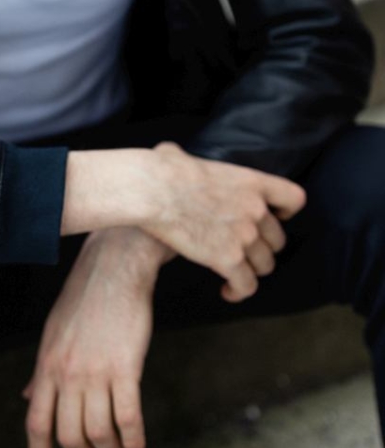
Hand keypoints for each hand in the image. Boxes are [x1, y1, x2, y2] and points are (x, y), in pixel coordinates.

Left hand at [21, 227, 170, 447]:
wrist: (114, 266)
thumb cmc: (85, 298)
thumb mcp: (53, 333)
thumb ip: (42, 371)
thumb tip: (28, 398)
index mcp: (47, 364)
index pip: (36, 421)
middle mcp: (66, 372)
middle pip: (68, 434)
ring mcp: (95, 370)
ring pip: (98, 431)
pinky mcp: (125, 367)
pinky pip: (128, 417)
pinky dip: (132, 441)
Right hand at [140, 142, 305, 301]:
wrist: (154, 191)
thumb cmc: (163, 170)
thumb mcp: (186, 156)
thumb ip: (191, 161)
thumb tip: (171, 156)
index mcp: (251, 182)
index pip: (293, 198)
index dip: (286, 212)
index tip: (275, 218)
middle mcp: (255, 209)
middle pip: (278, 239)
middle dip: (263, 248)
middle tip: (244, 251)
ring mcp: (245, 236)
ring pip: (265, 265)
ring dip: (251, 271)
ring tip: (235, 274)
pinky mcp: (229, 259)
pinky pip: (247, 285)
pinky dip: (239, 291)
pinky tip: (227, 291)